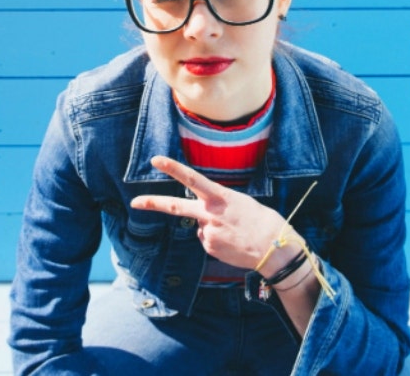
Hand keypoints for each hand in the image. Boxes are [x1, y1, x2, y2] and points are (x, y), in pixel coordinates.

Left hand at [130, 156, 296, 272]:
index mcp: (219, 198)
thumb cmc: (262, 221)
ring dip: (213, 228)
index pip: (191, 179)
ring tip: (234, 232)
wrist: (275, 249)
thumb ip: (217, 204)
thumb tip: (202, 216)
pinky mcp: (209, 247)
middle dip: (152, 203)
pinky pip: (207, 240)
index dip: (172, 168)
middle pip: (175, 207)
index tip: (155, 160)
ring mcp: (207, 233)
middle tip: (134, 202)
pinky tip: (233, 241)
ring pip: (200, 226)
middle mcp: (209, 214)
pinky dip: (217, 240)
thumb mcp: (240, 202)